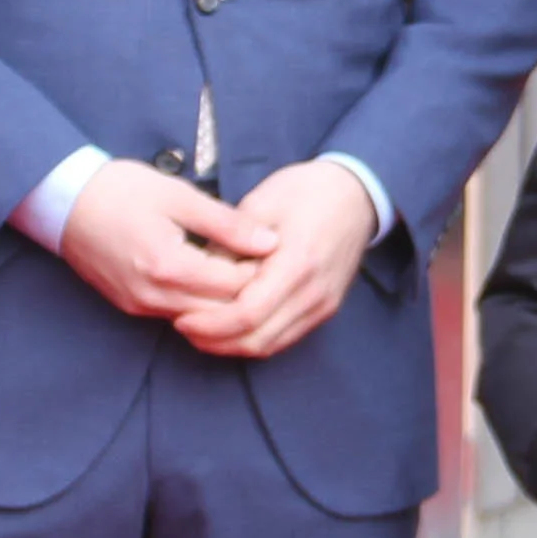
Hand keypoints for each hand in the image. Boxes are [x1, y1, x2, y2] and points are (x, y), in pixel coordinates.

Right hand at [54, 159, 260, 320]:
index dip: (262, 271)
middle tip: (266, 265)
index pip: (235, 286)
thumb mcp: (179, 196)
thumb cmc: (120, 190)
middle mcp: (154, 297)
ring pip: (201, 319)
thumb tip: (270, 242)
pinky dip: (200, 303)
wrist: (63, 201)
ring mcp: (141, 306)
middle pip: (222, 312)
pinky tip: (210, 278)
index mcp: (169, 266)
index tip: (275, 251)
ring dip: (224, 301)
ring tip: (241, 270)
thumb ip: (227, 223)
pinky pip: (178, 315)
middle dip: (248, 292)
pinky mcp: (132, 307)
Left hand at [172, 160, 377, 361]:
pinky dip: (253, 339)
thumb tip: (196, 274)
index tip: (181, 318)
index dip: (210, 323)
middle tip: (183, 327)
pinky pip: (284, 339)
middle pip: (257, 339)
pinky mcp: (324, 310)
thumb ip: (229, 243)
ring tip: (200, 331)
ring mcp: (322, 306)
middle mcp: (314, 293)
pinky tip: (229, 328)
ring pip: (270, 345)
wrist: (355, 195)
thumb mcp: (259, 203)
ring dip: (232, 345)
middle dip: (215, 340)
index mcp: (297, 263)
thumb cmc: (306, 192)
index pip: (248, 313)